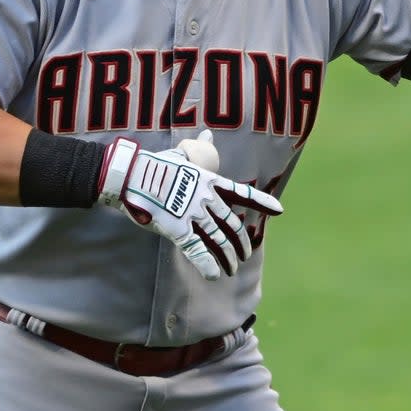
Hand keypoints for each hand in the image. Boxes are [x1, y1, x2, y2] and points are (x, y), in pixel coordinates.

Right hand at [97, 130, 282, 279]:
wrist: (131, 175)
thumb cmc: (155, 164)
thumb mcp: (181, 155)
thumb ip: (198, 150)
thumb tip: (208, 135)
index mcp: (209, 181)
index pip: (241, 192)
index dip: (261, 202)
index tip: (279, 210)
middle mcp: (206, 198)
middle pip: (232, 224)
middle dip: (241, 242)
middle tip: (245, 254)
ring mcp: (192, 214)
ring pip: (218, 239)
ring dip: (228, 256)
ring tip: (232, 268)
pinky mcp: (176, 228)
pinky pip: (197, 250)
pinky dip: (207, 264)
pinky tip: (214, 274)